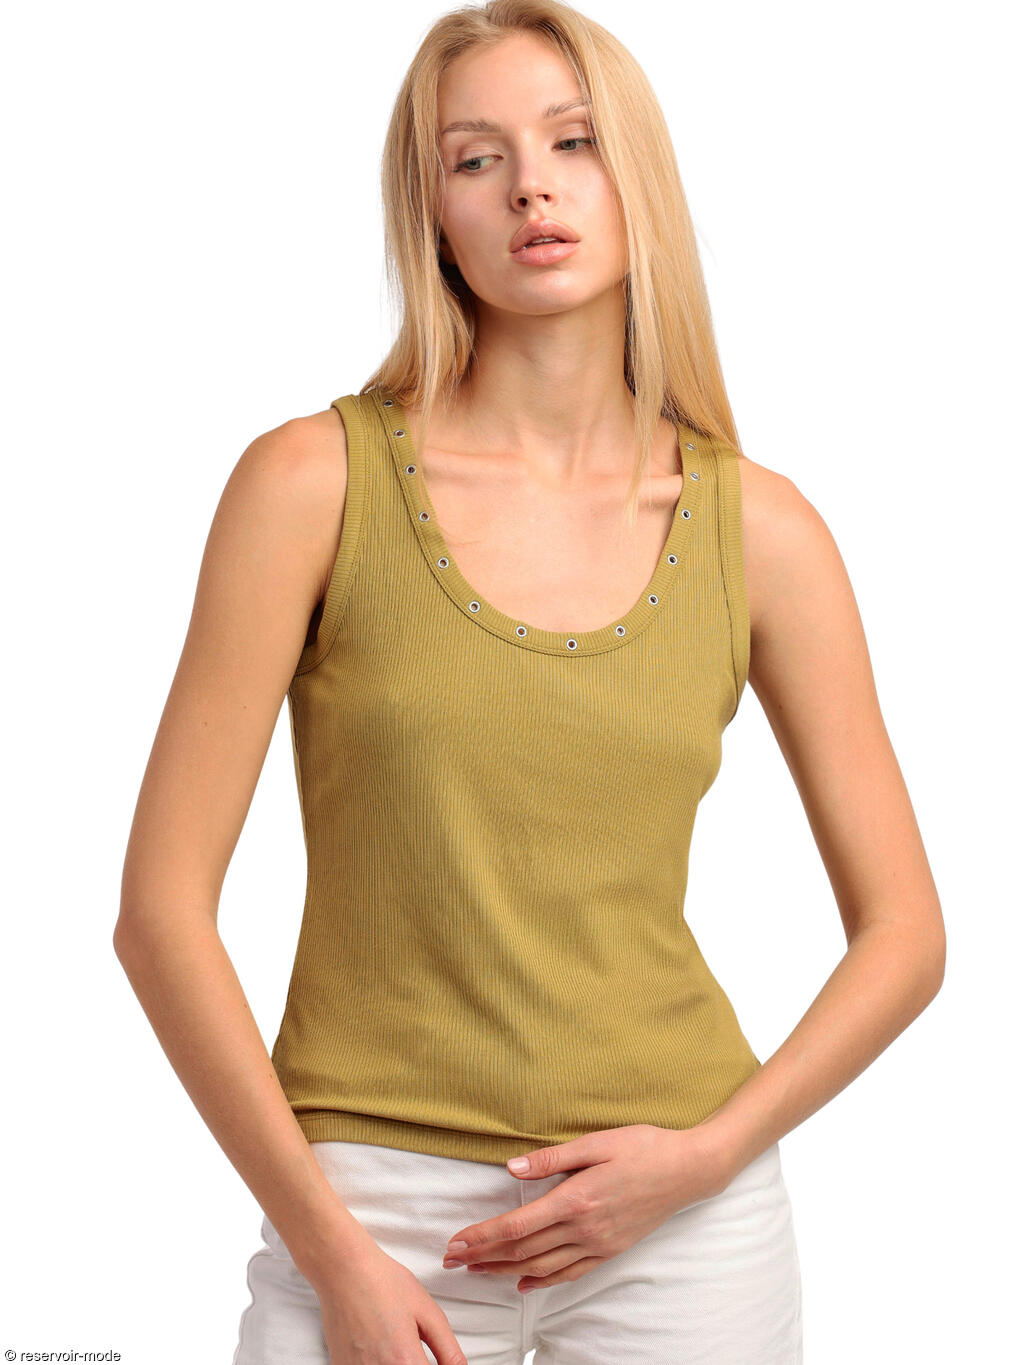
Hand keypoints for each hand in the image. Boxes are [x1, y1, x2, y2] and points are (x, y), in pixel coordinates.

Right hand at [304, 1228, 468, 1363]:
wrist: (345, 1271)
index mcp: (405, 1362)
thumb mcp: (428, 1313)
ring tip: (394, 1342)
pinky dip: (378, 1362)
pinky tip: (378, 1344)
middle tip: (414, 1345)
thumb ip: (448, 1351)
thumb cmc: (384, 1284)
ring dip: (398, 1363)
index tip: (433, 1359)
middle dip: (417, 1364)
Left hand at [440, 1123, 730, 1293]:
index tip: (455, 1243)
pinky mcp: (610, 1250)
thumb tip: (510, 1168)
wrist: (687, 1170)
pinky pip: (570, 1272)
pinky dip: (543, 1281)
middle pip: (523, 1251)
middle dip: (483, 1256)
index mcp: (576, 1199)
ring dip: (505, 1271)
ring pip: (542, 1267)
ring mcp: (599, 1244)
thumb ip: (551, 1159)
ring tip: (477, 1271)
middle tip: (451, 1261)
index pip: (517, 1226)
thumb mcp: (596, 1142)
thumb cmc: (642, 1147)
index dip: (483, 1237)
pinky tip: (524, 1284)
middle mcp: (584, 1229)